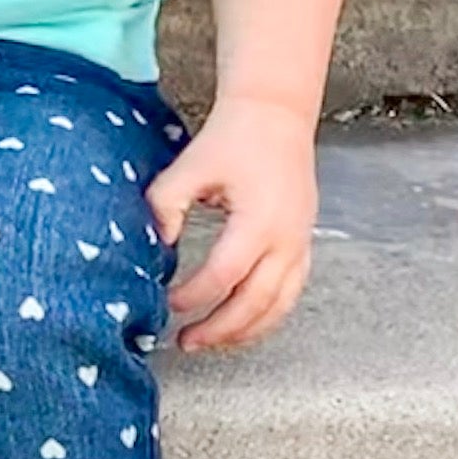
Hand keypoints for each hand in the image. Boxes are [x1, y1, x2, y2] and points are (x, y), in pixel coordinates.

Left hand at [150, 97, 318, 350]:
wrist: (276, 116)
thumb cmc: (232, 139)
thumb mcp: (190, 166)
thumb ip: (166, 204)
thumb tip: (154, 245)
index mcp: (259, 221)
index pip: (225, 275)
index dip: (195, 296)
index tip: (166, 304)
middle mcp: (287, 239)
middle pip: (257, 302)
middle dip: (221, 328)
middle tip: (186, 342)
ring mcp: (301, 244)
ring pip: (280, 305)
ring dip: (246, 330)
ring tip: (210, 342)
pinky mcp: (303, 244)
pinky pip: (290, 292)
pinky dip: (266, 314)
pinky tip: (240, 323)